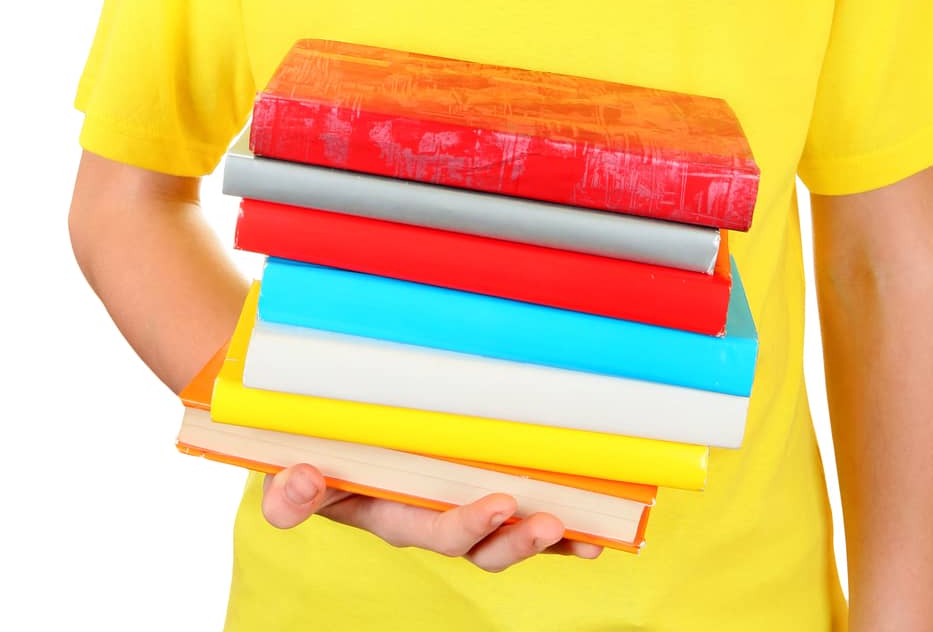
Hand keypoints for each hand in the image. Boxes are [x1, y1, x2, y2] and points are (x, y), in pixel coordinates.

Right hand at [261, 461, 604, 571]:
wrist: (312, 441)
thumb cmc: (305, 455)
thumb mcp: (286, 477)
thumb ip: (289, 493)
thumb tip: (303, 481)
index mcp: (390, 516)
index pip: (434, 530)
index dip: (469, 524)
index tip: (499, 502)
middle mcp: (428, 519)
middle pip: (479, 547)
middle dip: (514, 539)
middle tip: (547, 519)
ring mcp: (453, 507)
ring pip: (503, 538)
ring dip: (542, 539)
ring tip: (578, 529)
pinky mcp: (473, 489)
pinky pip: (516, 517)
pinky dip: (554, 528)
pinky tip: (591, 531)